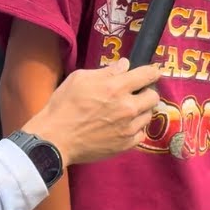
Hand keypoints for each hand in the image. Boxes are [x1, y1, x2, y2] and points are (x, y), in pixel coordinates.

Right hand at [22, 58, 161, 166]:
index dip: (152, 71)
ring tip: (125, 111)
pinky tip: (122, 126)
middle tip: (134, 94)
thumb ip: (106, 71)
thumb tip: (124, 65)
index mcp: (116, 88)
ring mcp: (129, 128)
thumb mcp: (79, 79)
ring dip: (140, 111)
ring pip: (148, 115)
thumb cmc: (63, 105)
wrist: (56, 138)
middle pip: (153, 96)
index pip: (147, 75)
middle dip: (146, 92)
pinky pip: (141, 133)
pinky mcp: (126, 144)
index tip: (151, 72)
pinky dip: (135, 128)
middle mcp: (128, 107)